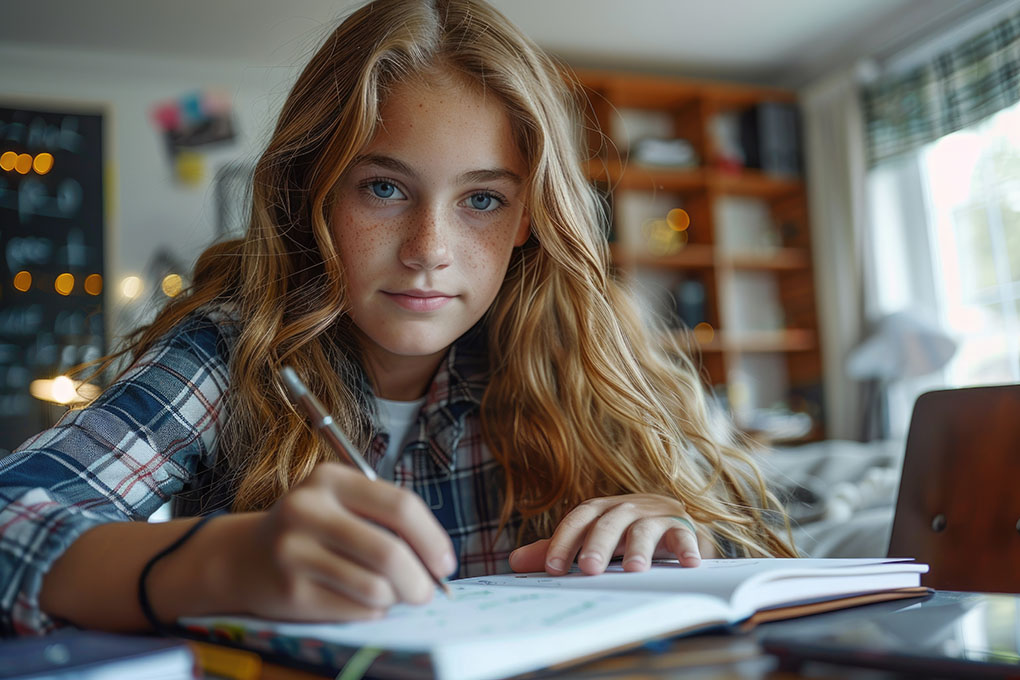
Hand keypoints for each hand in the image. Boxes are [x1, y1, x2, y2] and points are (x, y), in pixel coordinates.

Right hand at [214, 462, 456, 621]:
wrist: (245, 557)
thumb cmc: (313, 528)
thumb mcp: (343, 504)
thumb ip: (387, 520)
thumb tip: (437, 562)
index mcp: (331, 478)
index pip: (400, 506)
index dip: (433, 539)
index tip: (446, 564)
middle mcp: (308, 509)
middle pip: (389, 552)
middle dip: (420, 580)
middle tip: (428, 592)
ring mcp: (294, 551)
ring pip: (375, 587)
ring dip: (396, 598)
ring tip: (392, 594)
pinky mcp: (290, 592)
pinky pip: (356, 609)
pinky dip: (371, 610)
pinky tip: (359, 600)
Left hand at [508, 494, 709, 575]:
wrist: (674, 526)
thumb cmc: (625, 537)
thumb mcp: (593, 542)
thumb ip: (560, 550)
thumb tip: (516, 562)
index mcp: (602, 509)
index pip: (579, 519)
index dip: (564, 541)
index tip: (552, 569)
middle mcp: (628, 506)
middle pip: (610, 521)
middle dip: (598, 544)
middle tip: (590, 569)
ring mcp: (656, 514)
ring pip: (644, 527)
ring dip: (639, 548)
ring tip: (635, 570)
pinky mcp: (683, 525)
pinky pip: (684, 534)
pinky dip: (687, 547)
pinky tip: (688, 563)